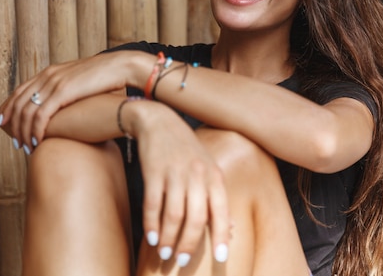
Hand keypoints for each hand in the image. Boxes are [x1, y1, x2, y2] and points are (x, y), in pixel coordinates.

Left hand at [0, 51, 141, 150]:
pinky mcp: (63, 92)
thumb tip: (71, 102)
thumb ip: (72, 89)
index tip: (6, 124)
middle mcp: (48, 75)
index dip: (10, 108)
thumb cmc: (110, 76)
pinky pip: (40, 116)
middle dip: (13, 124)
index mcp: (52, 71)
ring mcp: (54, 83)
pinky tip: (37, 142)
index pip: (20, 90)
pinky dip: (35, 131)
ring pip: (26, 111)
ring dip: (23, 132)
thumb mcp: (83, 81)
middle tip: (16, 141)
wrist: (123, 66)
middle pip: (18, 102)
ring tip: (26, 146)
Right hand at [128, 100, 229, 265]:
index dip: (222, 236)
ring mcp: (175, 173)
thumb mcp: (208, 168)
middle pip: (196, 217)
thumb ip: (217, 197)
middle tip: (181, 261)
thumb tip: (231, 228)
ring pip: (173, 214)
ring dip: (168, 238)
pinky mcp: (153, 172)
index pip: (221, 210)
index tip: (222, 258)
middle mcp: (197, 175)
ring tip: (165, 253)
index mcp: (214, 175)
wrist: (159, 121)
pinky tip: (151, 238)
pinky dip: (151, 224)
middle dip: (189, 244)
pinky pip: (152, 204)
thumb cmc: (186, 150)